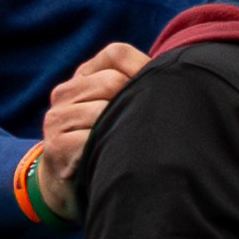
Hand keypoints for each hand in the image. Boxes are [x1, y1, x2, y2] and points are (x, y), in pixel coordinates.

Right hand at [27, 40, 150, 202]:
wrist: (66, 184)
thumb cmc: (104, 141)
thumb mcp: (115, 108)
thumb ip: (135, 87)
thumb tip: (181, 77)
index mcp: (83, 77)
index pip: (116, 53)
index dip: (143, 68)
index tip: (159, 92)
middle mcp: (65, 92)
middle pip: (113, 81)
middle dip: (135, 102)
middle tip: (145, 126)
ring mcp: (58, 118)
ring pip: (103, 109)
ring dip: (123, 129)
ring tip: (129, 144)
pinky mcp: (58, 145)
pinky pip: (92, 138)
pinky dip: (110, 148)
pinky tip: (113, 157)